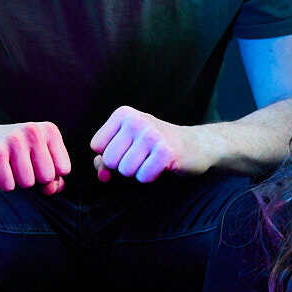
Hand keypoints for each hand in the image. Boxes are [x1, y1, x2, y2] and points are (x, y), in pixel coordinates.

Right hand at [0, 119, 69, 193]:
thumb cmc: (17, 150)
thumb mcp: (40, 156)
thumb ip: (54, 176)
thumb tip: (52, 189)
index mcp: (49, 130)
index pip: (64, 169)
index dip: (51, 175)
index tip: (37, 165)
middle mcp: (33, 131)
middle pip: (46, 177)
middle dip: (34, 179)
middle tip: (21, 166)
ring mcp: (14, 140)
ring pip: (27, 183)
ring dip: (17, 181)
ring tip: (10, 166)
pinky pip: (8, 185)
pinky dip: (3, 184)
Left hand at [91, 106, 206, 182]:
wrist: (195, 145)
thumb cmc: (155, 146)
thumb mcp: (128, 145)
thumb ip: (105, 161)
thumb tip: (102, 176)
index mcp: (123, 114)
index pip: (96, 145)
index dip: (111, 154)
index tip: (130, 148)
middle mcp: (136, 120)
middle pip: (109, 159)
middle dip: (124, 165)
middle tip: (143, 156)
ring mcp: (152, 135)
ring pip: (125, 170)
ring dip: (138, 172)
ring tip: (152, 160)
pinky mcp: (166, 152)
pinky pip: (143, 176)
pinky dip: (150, 176)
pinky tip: (161, 166)